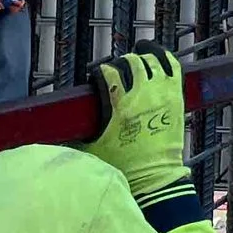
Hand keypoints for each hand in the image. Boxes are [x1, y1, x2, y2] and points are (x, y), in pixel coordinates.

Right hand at [86, 43, 193, 210]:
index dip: (101, 70)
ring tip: (137, 55)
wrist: (155, 177)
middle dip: (122, 62)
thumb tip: (55, 128)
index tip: (97, 74)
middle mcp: (143, 95)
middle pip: (132, 62)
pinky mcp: (177, 98)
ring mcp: (162, 94)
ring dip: (143, 55)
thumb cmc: (124, 166)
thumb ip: (75, 134)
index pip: (108, 73)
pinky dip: (164, 57)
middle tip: (117, 68)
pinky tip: (157, 55)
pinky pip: (173, 67)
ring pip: (153, 60)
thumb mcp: (92, 148)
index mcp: (120, 106)